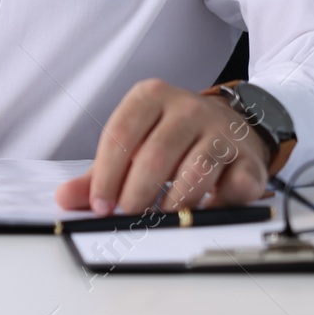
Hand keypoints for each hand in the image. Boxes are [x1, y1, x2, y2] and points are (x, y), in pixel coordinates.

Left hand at [55, 78, 269, 214]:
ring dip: (173, 203)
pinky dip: (217, 205)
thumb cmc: (172, 136)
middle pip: (155, 155)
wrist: (233, 125)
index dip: (107, 174)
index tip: (100, 205)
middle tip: (128, 216)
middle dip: (136, 193)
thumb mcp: (134, 142)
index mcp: (151, 97)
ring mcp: (221, 131)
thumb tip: (65, 198)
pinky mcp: (248, 158)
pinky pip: (233, 186)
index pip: (121, 134)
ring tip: (160, 217)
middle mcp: (187, 108)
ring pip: (195, 172)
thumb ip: (99, 172)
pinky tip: (204, 211)